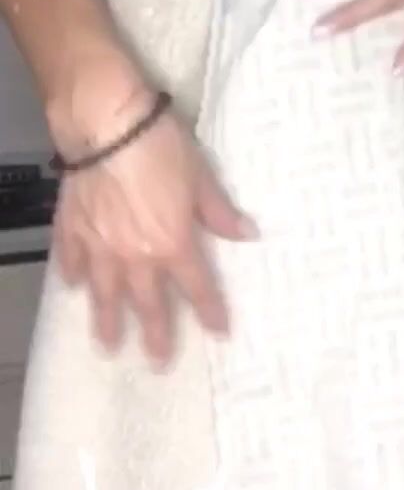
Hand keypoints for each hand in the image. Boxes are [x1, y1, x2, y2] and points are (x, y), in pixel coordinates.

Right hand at [50, 75, 258, 365]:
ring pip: (104, 295)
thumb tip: (246, 234)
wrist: (106, 125)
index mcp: (172, 244)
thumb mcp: (200, 177)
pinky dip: (73, 276)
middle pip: (147, 305)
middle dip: (155, 336)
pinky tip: (73, 287)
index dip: (210, 312)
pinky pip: (71, 261)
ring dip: (107, 321)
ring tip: (108, 345)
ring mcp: (99, 247)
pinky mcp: (71, 229)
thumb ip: (218, 211)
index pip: (197, 288)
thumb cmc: (160, 146)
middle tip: (158, 364)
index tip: (219, 334)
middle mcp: (135, 256)